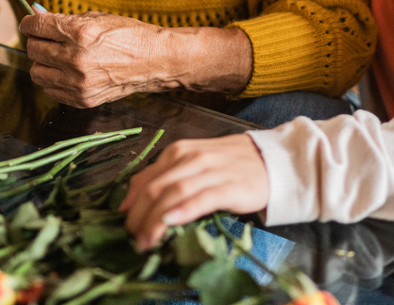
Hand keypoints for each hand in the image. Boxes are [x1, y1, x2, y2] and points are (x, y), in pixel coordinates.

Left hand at [19, 11, 253, 106]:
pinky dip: (54, 81)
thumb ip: (65, 20)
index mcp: (80, 32)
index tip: (31, 24)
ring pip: (37, 73)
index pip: (36, 27)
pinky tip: (68, 73)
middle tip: (48, 39)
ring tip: (58, 58)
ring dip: (43, 63)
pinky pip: (51, 91)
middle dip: (38, 42)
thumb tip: (37, 17)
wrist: (156, 61)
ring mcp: (78, 82)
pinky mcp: (82, 99)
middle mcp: (76, 58)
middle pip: (33, 50)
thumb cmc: (129, 35)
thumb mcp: (98, 18)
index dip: (29, 23)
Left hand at [120, 135, 268, 249]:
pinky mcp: (229, 186)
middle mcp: (191, 158)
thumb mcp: (194, 164)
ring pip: (172, 194)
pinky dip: (182, 210)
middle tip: (130, 238)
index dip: (130, 204)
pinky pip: (200, 198)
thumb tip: (133, 201)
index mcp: (179, 152)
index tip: (122, 224)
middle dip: (138, 217)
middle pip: (154, 189)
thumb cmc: (231, 165)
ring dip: (154, 221)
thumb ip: (167, 177)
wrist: (272, 161)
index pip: (145, 179)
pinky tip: (170, 222)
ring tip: (144, 241)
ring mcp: (210, 171)